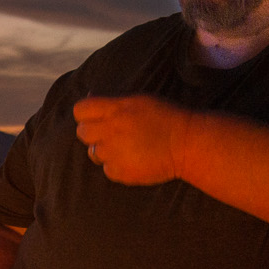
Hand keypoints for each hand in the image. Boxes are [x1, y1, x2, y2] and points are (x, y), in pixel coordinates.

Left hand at [72, 94, 193, 185]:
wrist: (187, 143)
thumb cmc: (166, 118)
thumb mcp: (139, 101)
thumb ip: (113, 102)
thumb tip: (90, 97)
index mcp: (116, 109)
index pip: (80, 109)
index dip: (85, 113)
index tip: (93, 117)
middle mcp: (111, 130)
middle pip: (82, 132)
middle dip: (91, 132)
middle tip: (108, 134)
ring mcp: (114, 153)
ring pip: (93, 153)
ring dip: (104, 150)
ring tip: (126, 147)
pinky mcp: (120, 172)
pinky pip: (107, 169)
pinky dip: (116, 166)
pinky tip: (133, 159)